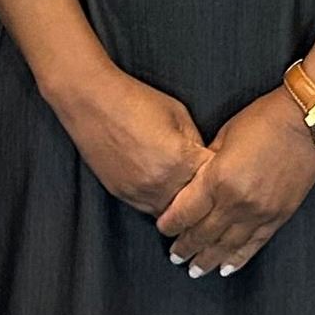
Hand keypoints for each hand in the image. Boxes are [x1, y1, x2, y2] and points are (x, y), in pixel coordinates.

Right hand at [56, 66, 209, 215]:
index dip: (220, 175)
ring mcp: (139, 193)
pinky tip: (162, 187)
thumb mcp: (179, 114)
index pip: (213, 181)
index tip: (223, 171)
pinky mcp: (122, 195)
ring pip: (172, 214)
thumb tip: (206, 162)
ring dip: (180, 204)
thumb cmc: (135, 101)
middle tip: (207, 185)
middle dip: (202, 195)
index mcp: (181, 161)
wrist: (91, 101)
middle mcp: (161, 183)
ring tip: (185, 189)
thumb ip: (196, 143)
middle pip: (195, 204)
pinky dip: (160, 202)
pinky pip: (149, 210)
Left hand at [154, 88, 314, 277]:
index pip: (185, 212)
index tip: (163, 229)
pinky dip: (238, 259)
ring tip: (195, 270)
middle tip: (175, 256)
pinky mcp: (279, 216)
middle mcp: (237, 202)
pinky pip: (254, 244)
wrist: (306, 121)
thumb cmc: (264, 120)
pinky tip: (226, 268)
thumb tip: (196, 182)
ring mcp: (260, 212)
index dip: (170, 224)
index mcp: (218, 179)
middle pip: (203, 234)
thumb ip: (207, 164)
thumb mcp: (223, 136)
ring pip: (227, 246)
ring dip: (208, 260)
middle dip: (185, 247)